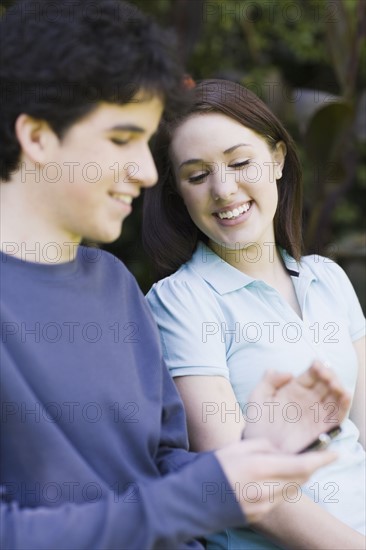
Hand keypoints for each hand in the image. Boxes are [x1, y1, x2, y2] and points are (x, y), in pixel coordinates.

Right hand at [215, 438, 336, 523]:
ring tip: (289, 465)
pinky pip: (280, 499)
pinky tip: (272, 479)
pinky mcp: (260, 515)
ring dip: (297, 477)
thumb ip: (263, 446)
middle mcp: (264, 489)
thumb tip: (281, 452)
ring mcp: (263, 505)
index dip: (320, 459)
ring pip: (292, 489)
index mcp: (258, 468)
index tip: (334, 452)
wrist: (193, 500)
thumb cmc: (213, 467)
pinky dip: (283, 487)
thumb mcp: (236, 447)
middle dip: (310, 466)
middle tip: (314, 455)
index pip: (300, 464)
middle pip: (300, 479)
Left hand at [244, 361, 350, 452]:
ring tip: (334, 384)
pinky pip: (338, 415)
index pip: (312, 374)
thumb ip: (269, 380)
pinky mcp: (323, 428)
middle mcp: (309, 400)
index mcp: (294, 389)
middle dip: (329, 375)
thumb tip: (289, 372)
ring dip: (339, 387)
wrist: (261, 451)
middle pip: (326, 382)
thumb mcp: (258, 398)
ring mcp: (317, 414)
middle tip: (326, 374)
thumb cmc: (258, 424)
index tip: (316, 364)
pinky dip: (344, 405)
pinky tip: (344, 395)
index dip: (317, 367)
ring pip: (335, 396)